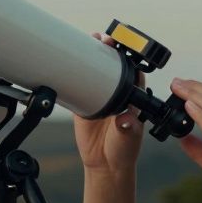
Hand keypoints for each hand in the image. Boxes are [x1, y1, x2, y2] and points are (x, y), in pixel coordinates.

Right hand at [73, 33, 143, 176]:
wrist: (104, 164)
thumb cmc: (123, 149)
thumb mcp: (128, 138)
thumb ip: (127, 128)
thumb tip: (125, 118)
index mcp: (133, 95)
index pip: (132, 68)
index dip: (127, 54)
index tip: (120, 45)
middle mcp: (117, 91)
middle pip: (112, 63)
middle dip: (107, 47)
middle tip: (101, 38)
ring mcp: (99, 95)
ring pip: (95, 69)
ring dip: (91, 54)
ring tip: (87, 40)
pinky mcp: (83, 102)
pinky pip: (77, 84)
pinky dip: (73, 72)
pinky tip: (68, 60)